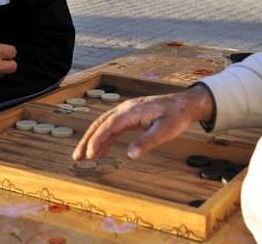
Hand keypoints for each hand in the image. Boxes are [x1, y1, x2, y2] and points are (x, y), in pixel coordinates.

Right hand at [72, 85, 214, 160]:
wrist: (184, 104)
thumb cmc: (176, 117)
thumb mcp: (165, 131)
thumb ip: (147, 142)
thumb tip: (130, 154)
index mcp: (133, 111)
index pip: (110, 125)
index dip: (98, 139)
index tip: (90, 154)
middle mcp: (126, 109)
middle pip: (101, 123)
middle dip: (87, 140)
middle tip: (77, 156)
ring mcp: (126, 111)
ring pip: (104, 124)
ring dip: (92, 139)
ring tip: (83, 156)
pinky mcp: (129, 116)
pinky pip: (112, 126)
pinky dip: (104, 138)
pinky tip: (102, 151)